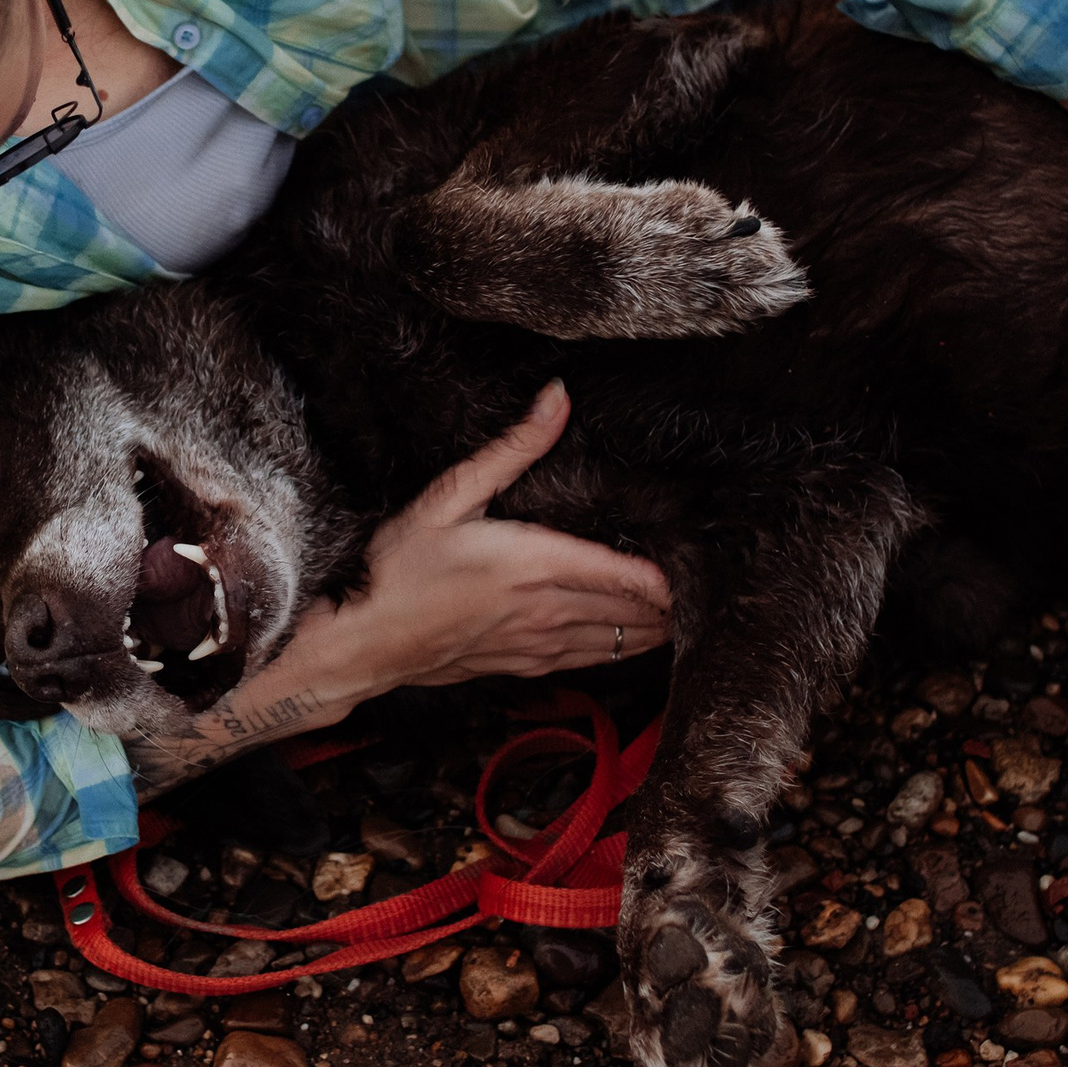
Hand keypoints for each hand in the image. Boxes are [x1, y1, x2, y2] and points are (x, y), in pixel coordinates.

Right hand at [343, 378, 672, 685]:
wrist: (364, 640)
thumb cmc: (398, 569)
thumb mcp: (449, 497)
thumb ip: (511, 451)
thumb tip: (556, 400)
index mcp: (538, 563)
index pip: (631, 576)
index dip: (672, 571)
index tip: (695, 554)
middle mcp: (549, 610)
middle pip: (637, 613)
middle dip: (675, 600)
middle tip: (704, 581)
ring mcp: (540, 644)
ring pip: (621, 642)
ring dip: (657, 629)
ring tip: (684, 612)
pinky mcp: (526, 666)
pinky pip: (592, 662)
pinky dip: (622, 651)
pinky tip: (635, 642)